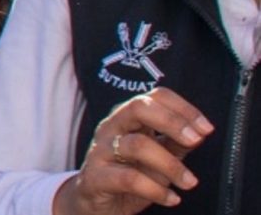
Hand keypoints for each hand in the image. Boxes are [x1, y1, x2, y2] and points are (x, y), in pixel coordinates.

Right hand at [54, 87, 213, 214]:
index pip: (155, 97)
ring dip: (170, 164)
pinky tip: (171, 198)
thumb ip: (175, 143)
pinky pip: (129, 179)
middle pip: (139, 108)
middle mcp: (112, 127)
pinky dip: (156, 190)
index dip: (183, 108)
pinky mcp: (95, 176)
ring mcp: (102, 150)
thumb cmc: (127, 175)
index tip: (205, 127)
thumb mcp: (156, 157)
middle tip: (195, 141)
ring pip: (137, 145)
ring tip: (189, 182)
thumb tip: (199, 132)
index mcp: (128, 118)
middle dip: (173, 122)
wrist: (95, 204)